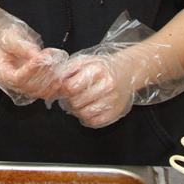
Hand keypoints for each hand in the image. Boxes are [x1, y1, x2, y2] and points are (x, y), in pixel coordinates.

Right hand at [0, 0, 65, 104]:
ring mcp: (23, 88)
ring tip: (54, 60)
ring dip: (50, 77)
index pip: (17, 79)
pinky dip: (55, 85)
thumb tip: (37, 55)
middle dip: (43, 71)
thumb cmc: (6, 38)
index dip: (31, 70)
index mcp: (1, 73)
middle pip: (30, 87)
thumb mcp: (10, 37)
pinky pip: (46, 93)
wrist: (9, 41)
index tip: (41, 57)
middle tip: (50, 56)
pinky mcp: (34, 87)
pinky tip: (58, 72)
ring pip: (40, 91)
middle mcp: (12, 84)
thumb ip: (21, 46)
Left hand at [57, 42, 183, 128]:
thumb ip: (69, 70)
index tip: (60, 90)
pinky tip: (85, 110)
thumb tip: (56, 82)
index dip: (61, 91)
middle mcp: (106, 86)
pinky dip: (86, 119)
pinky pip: (95, 122)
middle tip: (67, 98)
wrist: (126, 71)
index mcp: (97, 70)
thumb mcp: (85, 61)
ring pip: (84, 114)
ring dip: (75, 111)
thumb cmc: (102, 66)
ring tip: (75, 104)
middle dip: (67, 102)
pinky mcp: (116, 111)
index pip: (71, 87)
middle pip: (76, 102)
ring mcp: (113, 100)